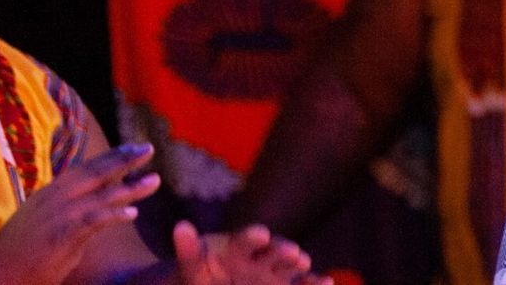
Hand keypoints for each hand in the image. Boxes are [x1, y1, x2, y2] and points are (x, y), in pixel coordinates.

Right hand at [0, 144, 160, 284]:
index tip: (133, 148)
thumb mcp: (46, 225)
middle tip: (149, 149)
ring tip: (154, 180)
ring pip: (100, 195)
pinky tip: (132, 214)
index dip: (111, 157)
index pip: (86, 168)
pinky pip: (92, 221)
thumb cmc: (18, 255)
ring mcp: (57, 215)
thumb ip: (74, 216)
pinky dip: (113, 216)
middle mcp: (55, 197)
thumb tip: (100, 213)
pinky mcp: (60, 235)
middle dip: (125, 160)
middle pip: (96, 172)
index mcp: (51, 193)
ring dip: (130, 187)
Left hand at [173, 222, 327, 284]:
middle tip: (291, 252)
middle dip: (282, 251)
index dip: (252, 238)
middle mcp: (261, 258)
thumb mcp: (192, 268)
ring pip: (291, 267)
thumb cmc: (201, 278)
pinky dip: (315, 284)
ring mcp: (275, 274)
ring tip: (304, 265)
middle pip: (274, 251)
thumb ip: (189, 251)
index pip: (246, 240)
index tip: (259, 234)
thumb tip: (179, 226)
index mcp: (239, 249)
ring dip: (298, 265)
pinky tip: (327, 283)